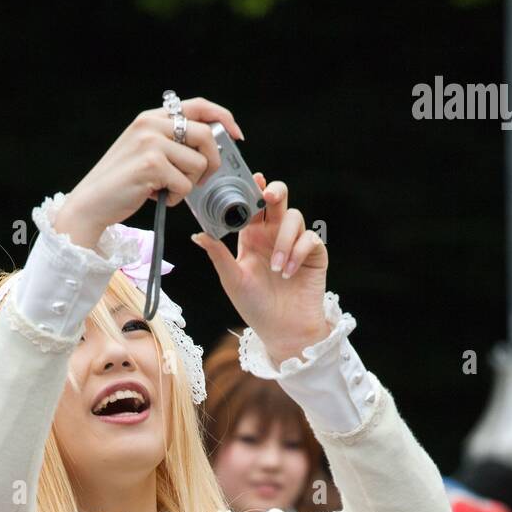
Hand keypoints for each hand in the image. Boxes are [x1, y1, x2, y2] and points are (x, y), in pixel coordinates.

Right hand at [54, 97, 243, 248]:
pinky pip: (184, 184)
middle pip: (206, 135)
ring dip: (190, 184)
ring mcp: (151, 143)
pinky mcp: (151, 165)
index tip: (236, 135)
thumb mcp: (145, 151)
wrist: (91, 202)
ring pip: (198, 163)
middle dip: (212, 162)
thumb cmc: (121, 183)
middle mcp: (151, 124)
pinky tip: (159, 198)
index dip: (223, 118)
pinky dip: (176, 198)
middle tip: (202, 179)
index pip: (198, 106)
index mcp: (152, 117)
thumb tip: (209, 148)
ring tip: (169, 190)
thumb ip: (171, 143)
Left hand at [191, 173, 330, 363]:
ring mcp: (295, 243)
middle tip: (268, 195)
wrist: (283, 331)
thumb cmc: (255, 308)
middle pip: (278, 199)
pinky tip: (289, 272)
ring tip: (277, 269)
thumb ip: (218, 255)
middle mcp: (274, 235)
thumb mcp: (232, 280)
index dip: (253, 189)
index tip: (252, 180)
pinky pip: (310, 238)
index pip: (252, 205)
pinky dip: (298, 252)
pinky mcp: (314, 254)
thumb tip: (197, 235)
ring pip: (294, 218)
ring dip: (284, 240)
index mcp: (252, 237)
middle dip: (274, 192)